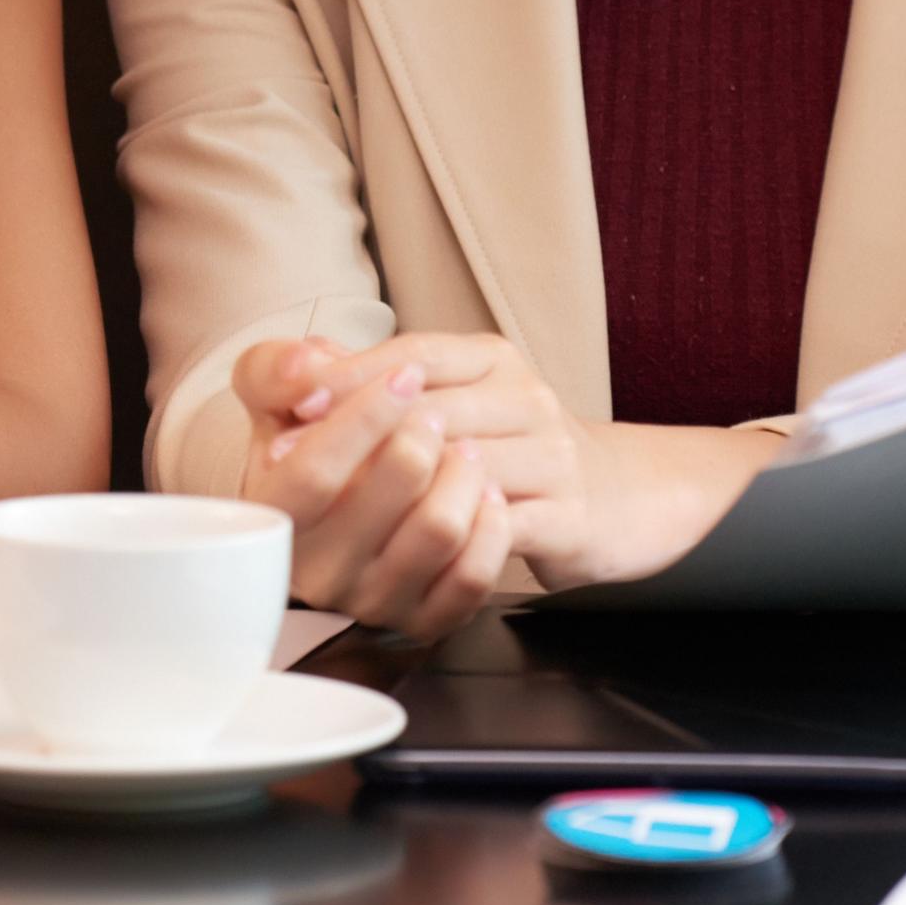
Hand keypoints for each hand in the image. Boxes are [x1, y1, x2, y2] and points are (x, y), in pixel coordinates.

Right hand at [233, 338, 511, 636]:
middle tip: (433, 411)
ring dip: (465, 471)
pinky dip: (491, 523)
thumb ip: (276, 372)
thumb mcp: (276, 400)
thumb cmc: (313, 444)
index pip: (316, 471)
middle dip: (425, 433)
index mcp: (274, 517)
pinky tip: (483, 492)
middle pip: (391, 492)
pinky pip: (473, 577)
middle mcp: (319, 571)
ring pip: (441, 530)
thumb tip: (307, 366)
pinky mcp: (424, 620)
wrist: (344, 502)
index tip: (404, 375)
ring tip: (464, 447)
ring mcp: (373, 600)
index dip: (366, 414)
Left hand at [288, 333, 616, 586]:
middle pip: (433, 408)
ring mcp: (552, 457)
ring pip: (463, 468)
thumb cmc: (511, 449)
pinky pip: (500, 527)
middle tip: (289, 464)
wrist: (616, 497)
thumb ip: (380, 381)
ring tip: (335, 511)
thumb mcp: (455, 398)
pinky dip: (448, 537)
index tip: (294, 403)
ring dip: (393, 491)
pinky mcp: (568, 516)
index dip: (350, 377)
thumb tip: (304, 366)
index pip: (415, 354)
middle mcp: (526, 398)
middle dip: (356, 436)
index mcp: (492, 360)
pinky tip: (404, 550)